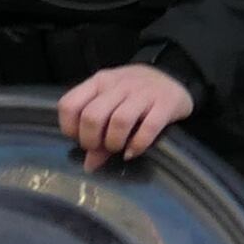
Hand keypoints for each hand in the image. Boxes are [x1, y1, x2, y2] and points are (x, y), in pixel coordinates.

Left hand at [55, 61, 196, 168]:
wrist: (174, 78)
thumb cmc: (135, 94)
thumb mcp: (112, 104)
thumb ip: (97, 132)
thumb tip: (89, 165)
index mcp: (99, 82)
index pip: (69, 105)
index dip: (70, 128)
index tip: (80, 138)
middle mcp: (118, 84)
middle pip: (92, 116)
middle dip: (91, 140)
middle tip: (100, 148)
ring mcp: (143, 93)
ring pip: (119, 121)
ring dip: (114, 143)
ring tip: (117, 149)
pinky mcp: (165, 104)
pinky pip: (148, 128)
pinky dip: (137, 145)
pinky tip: (132, 152)